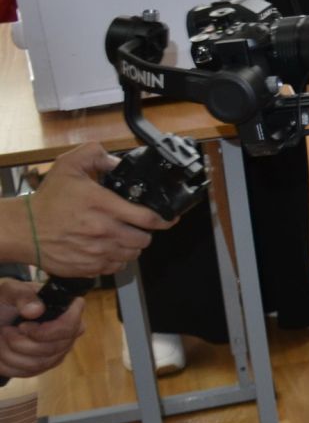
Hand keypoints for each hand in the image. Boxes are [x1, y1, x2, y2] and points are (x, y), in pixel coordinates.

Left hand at [0, 279, 84, 377]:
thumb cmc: (6, 302)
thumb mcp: (10, 291)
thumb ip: (23, 296)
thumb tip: (36, 310)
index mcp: (66, 311)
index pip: (72, 327)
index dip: (47, 331)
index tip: (23, 325)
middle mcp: (69, 334)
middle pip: (53, 349)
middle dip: (22, 342)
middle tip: (8, 329)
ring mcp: (58, 352)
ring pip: (39, 363)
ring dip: (12, 351)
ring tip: (4, 337)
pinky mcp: (44, 366)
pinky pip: (28, 372)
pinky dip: (8, 362)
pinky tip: (4, 349)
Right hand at [22, 144, 169, 277]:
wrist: (24, 229)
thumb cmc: (47, 200)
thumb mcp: (69, 166)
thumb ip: (95, 155)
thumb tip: (117, 161)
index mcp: (102, 205)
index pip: (147, 218)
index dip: (165, 219)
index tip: (170, 218)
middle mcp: (102, 231)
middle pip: (143, 239)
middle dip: (145, 233)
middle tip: (137, 226)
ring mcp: (96, 252)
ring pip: (131, 254)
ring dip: (132, 246)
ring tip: (122, 236)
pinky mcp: (88, 268)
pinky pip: (115, 267)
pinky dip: (117, 259)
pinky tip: (108, 248)